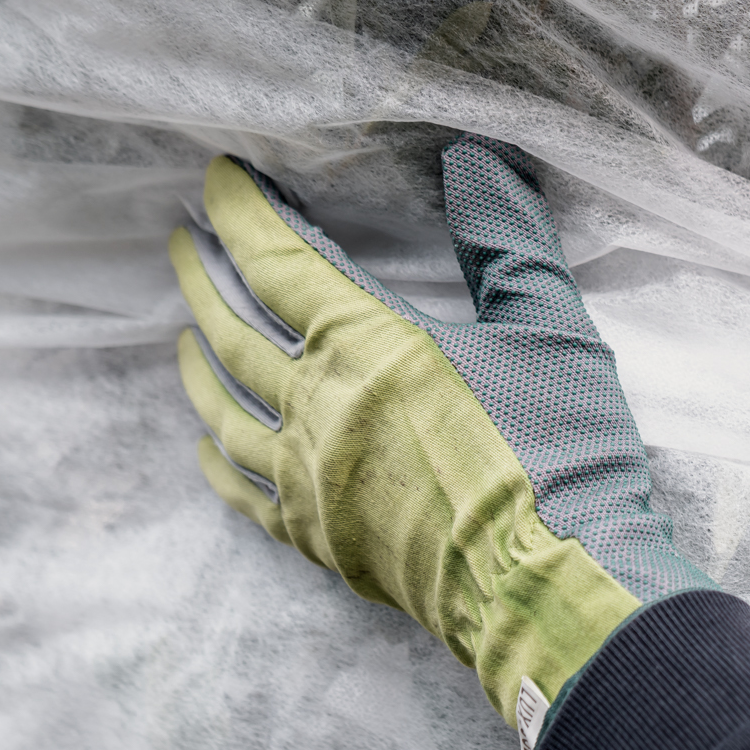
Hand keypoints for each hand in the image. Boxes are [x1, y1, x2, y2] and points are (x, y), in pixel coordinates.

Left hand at [169, 139, 714, 749]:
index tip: (217, 179)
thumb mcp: (554, 329)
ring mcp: (313, 480)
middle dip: (203, 279)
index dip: (243, 214)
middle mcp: (321, 408)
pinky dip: (217, 458)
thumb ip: (509, 241)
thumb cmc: (564, 453)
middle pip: (232, 332)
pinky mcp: (322, 541)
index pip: (280, 262)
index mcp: (370, 346)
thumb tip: (476, 162)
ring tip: (186, 336)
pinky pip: (244, 492)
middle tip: (185, 244)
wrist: (555, 586)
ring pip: (224, 410)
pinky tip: (209, 443)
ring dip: (198, 364)